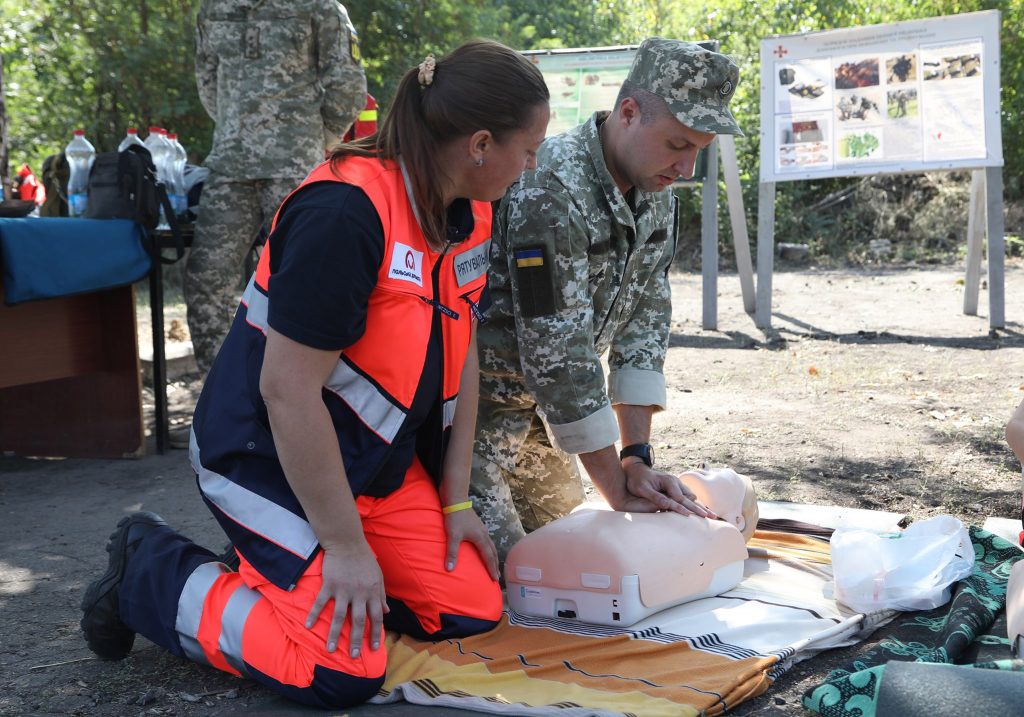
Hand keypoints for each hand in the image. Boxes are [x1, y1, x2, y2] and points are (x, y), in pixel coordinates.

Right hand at [306, 540, 388, 657]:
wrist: (347, 542)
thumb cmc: (364, 559)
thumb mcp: (378, 576)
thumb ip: (381, 595)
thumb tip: (386, 611)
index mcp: (373, 591)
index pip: (376, 617)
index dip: (376, 633)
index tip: (374, 648)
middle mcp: (359, 593)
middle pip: (358, 621)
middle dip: (355, 640)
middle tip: (352, 656)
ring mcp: (343, 590)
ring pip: (339, 616)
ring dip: (334, 634)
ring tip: (329, 650)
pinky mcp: (329, 585)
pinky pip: (321, 602)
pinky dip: (314, 614)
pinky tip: (308, 626)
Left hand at [444, 509, 499, 580]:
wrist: (456, 500)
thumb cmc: (455, 518)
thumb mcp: (453, 536)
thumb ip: (452, 553)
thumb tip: (449, 570)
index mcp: (480, 538)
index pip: (489, 557)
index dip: (492, 569)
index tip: (495, 580)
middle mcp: (484, 534)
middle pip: (493, 552)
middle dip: (495, 565)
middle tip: (497, 576)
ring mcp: (482, 529)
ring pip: (491, 545)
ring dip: (493, 556)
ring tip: (493, 565)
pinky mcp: (478, 526)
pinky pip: (487, 540)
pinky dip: (489, 549)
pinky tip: (484, 549)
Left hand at [622, 462, 716, 518]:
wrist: (636, 470)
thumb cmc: (638, 480)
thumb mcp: (643, 489)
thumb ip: (655, 497)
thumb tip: (667, 505)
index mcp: (669, 482)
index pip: (679, 498)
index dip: (685, 508)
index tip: (691, 517)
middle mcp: (676, 482)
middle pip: (689, 498)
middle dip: (700, 508)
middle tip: (712, 516)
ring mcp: (677, 485)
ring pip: (691, 498)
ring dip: (700, 506)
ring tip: (711, 515)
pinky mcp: (676, 488)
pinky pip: (687, 497)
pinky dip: (694, 504)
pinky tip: (700, 510)